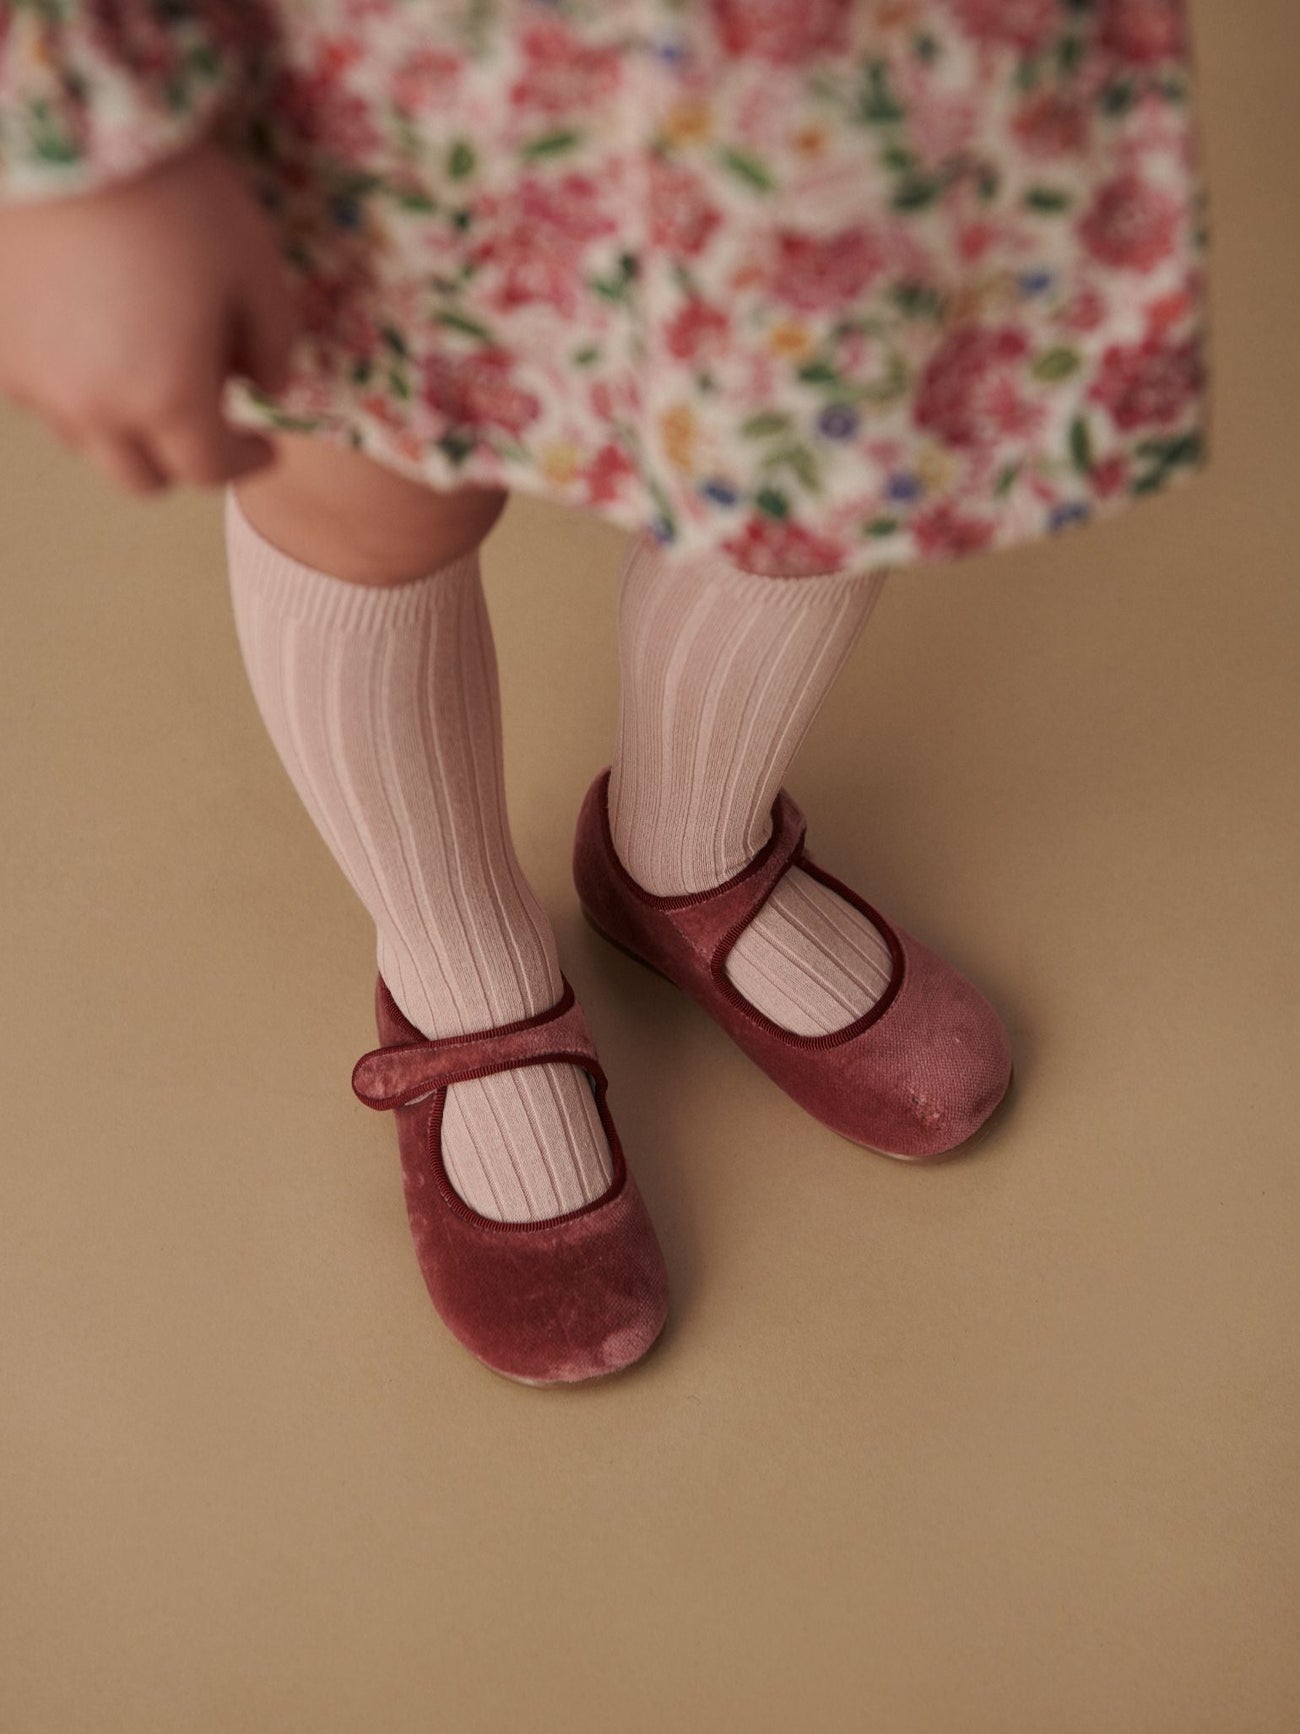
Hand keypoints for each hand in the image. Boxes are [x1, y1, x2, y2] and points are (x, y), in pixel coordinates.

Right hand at [0, 138, 295, 494]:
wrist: (61, 125)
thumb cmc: (174, 193)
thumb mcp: (256, 268)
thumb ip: (275, 345)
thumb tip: (267, 389)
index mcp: (168, 400)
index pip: (210, 471)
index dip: (245, 461)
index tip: (264, 444)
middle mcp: (95, 408)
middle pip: (141, 478)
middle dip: (180, 457)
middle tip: (204, 418)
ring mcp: (34, 382)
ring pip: (86, 439)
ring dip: (122, 422)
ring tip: (143, 363)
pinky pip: (39, 392)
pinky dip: (70, 382)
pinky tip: (87, 334)